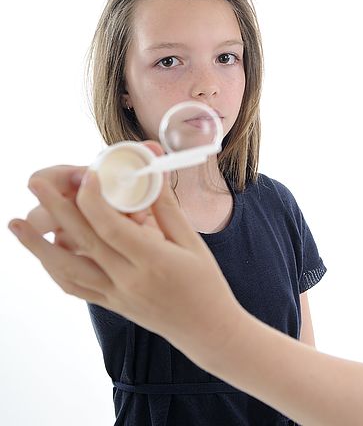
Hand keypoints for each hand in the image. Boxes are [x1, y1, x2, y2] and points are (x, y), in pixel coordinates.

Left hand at [8, 142, 243, 364]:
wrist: (206, 330)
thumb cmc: (205, 283)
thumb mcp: (192, 242)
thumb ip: (166, 207)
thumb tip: (149, 171)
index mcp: (153, 262)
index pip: (112, 228)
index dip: (94, 200)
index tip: (84, 174)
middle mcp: (128, 281)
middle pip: (83, 241)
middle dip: (55, 209)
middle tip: (35, 183)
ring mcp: (115, 296)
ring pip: (67, 270)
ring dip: (39, 245)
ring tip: (16, 223)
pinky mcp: (110, 305)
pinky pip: (74, 287)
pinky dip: (54, 267)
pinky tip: (42, 253)